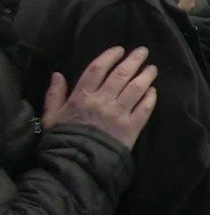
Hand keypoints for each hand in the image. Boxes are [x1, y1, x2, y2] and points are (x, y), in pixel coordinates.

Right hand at [42, 46, 157, 149]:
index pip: (98, 69)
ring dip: (146, 76)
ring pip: (136, 89)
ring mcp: (119, 114)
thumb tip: (57, 74)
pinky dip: (150, 98)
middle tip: (143, 51)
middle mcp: (102, 101)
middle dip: (134, 60)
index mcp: (82, 97)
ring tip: (152, 69)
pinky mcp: (131, 128)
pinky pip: (144, 109)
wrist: (77, 164)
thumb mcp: (51, 116)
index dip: (110, 56)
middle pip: (121, 75)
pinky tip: (153, 91)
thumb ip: (54, 94)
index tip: (120, 49)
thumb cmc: (62, 139)